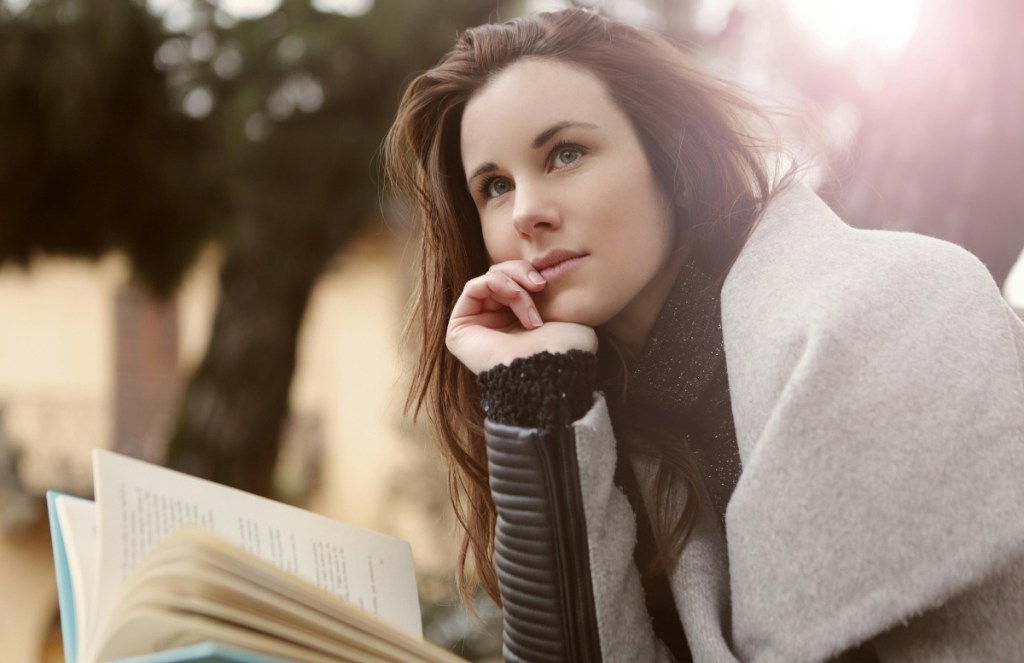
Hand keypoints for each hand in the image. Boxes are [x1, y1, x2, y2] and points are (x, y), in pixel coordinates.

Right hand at [446, 260, 598, 373]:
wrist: (552, 368)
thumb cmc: (564, 348)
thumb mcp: (563, 310)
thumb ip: (550, 291)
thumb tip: (544, 271)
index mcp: (518, 322)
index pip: (515, 280)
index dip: (529, 273)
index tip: (548, 282)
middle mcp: (495, 324)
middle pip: (500, 275)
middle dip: (521, 273)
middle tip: (540, 284)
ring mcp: (476, 327)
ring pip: (488, 280)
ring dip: (514, 285)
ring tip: (531, 302)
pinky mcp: (459, 329)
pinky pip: (473, 287)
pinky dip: (497, 284)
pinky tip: (516, 296)